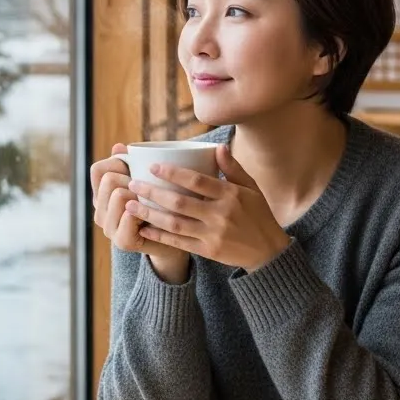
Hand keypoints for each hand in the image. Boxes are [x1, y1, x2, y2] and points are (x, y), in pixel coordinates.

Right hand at [90, 144, 188, 279]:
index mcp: (100, 196)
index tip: (134, 171)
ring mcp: (108, 228)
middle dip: (130, 179)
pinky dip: (143, 211)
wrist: (174, 240)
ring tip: (149, 204)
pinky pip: (130, 214)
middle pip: (109, 180)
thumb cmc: (160, 205)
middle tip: (145, 190)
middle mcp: (99, 212)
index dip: (117, 164)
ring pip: (119, 194)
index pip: (97, 170)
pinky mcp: (122, 241)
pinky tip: (152, 216)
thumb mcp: (143, 181)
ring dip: (138, 195)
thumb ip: (129, 164)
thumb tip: (118, 146)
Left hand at [124, 144, 292, 272]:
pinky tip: (144, 229)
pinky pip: (180, 243)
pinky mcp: (208, 251)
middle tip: (133, 184)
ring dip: (150, 215)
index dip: (173, 173)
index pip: (197, 181)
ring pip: (175, 224)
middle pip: (180, 203)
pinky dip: (160, 236)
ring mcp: (213, 235)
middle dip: (153, 193)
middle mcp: (220, 215)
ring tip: (130, 206)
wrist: (269, 252)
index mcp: (230, 195)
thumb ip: (233, 168)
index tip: (153, 167)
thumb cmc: (258, 215)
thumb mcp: (251, 188)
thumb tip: (219, 146)